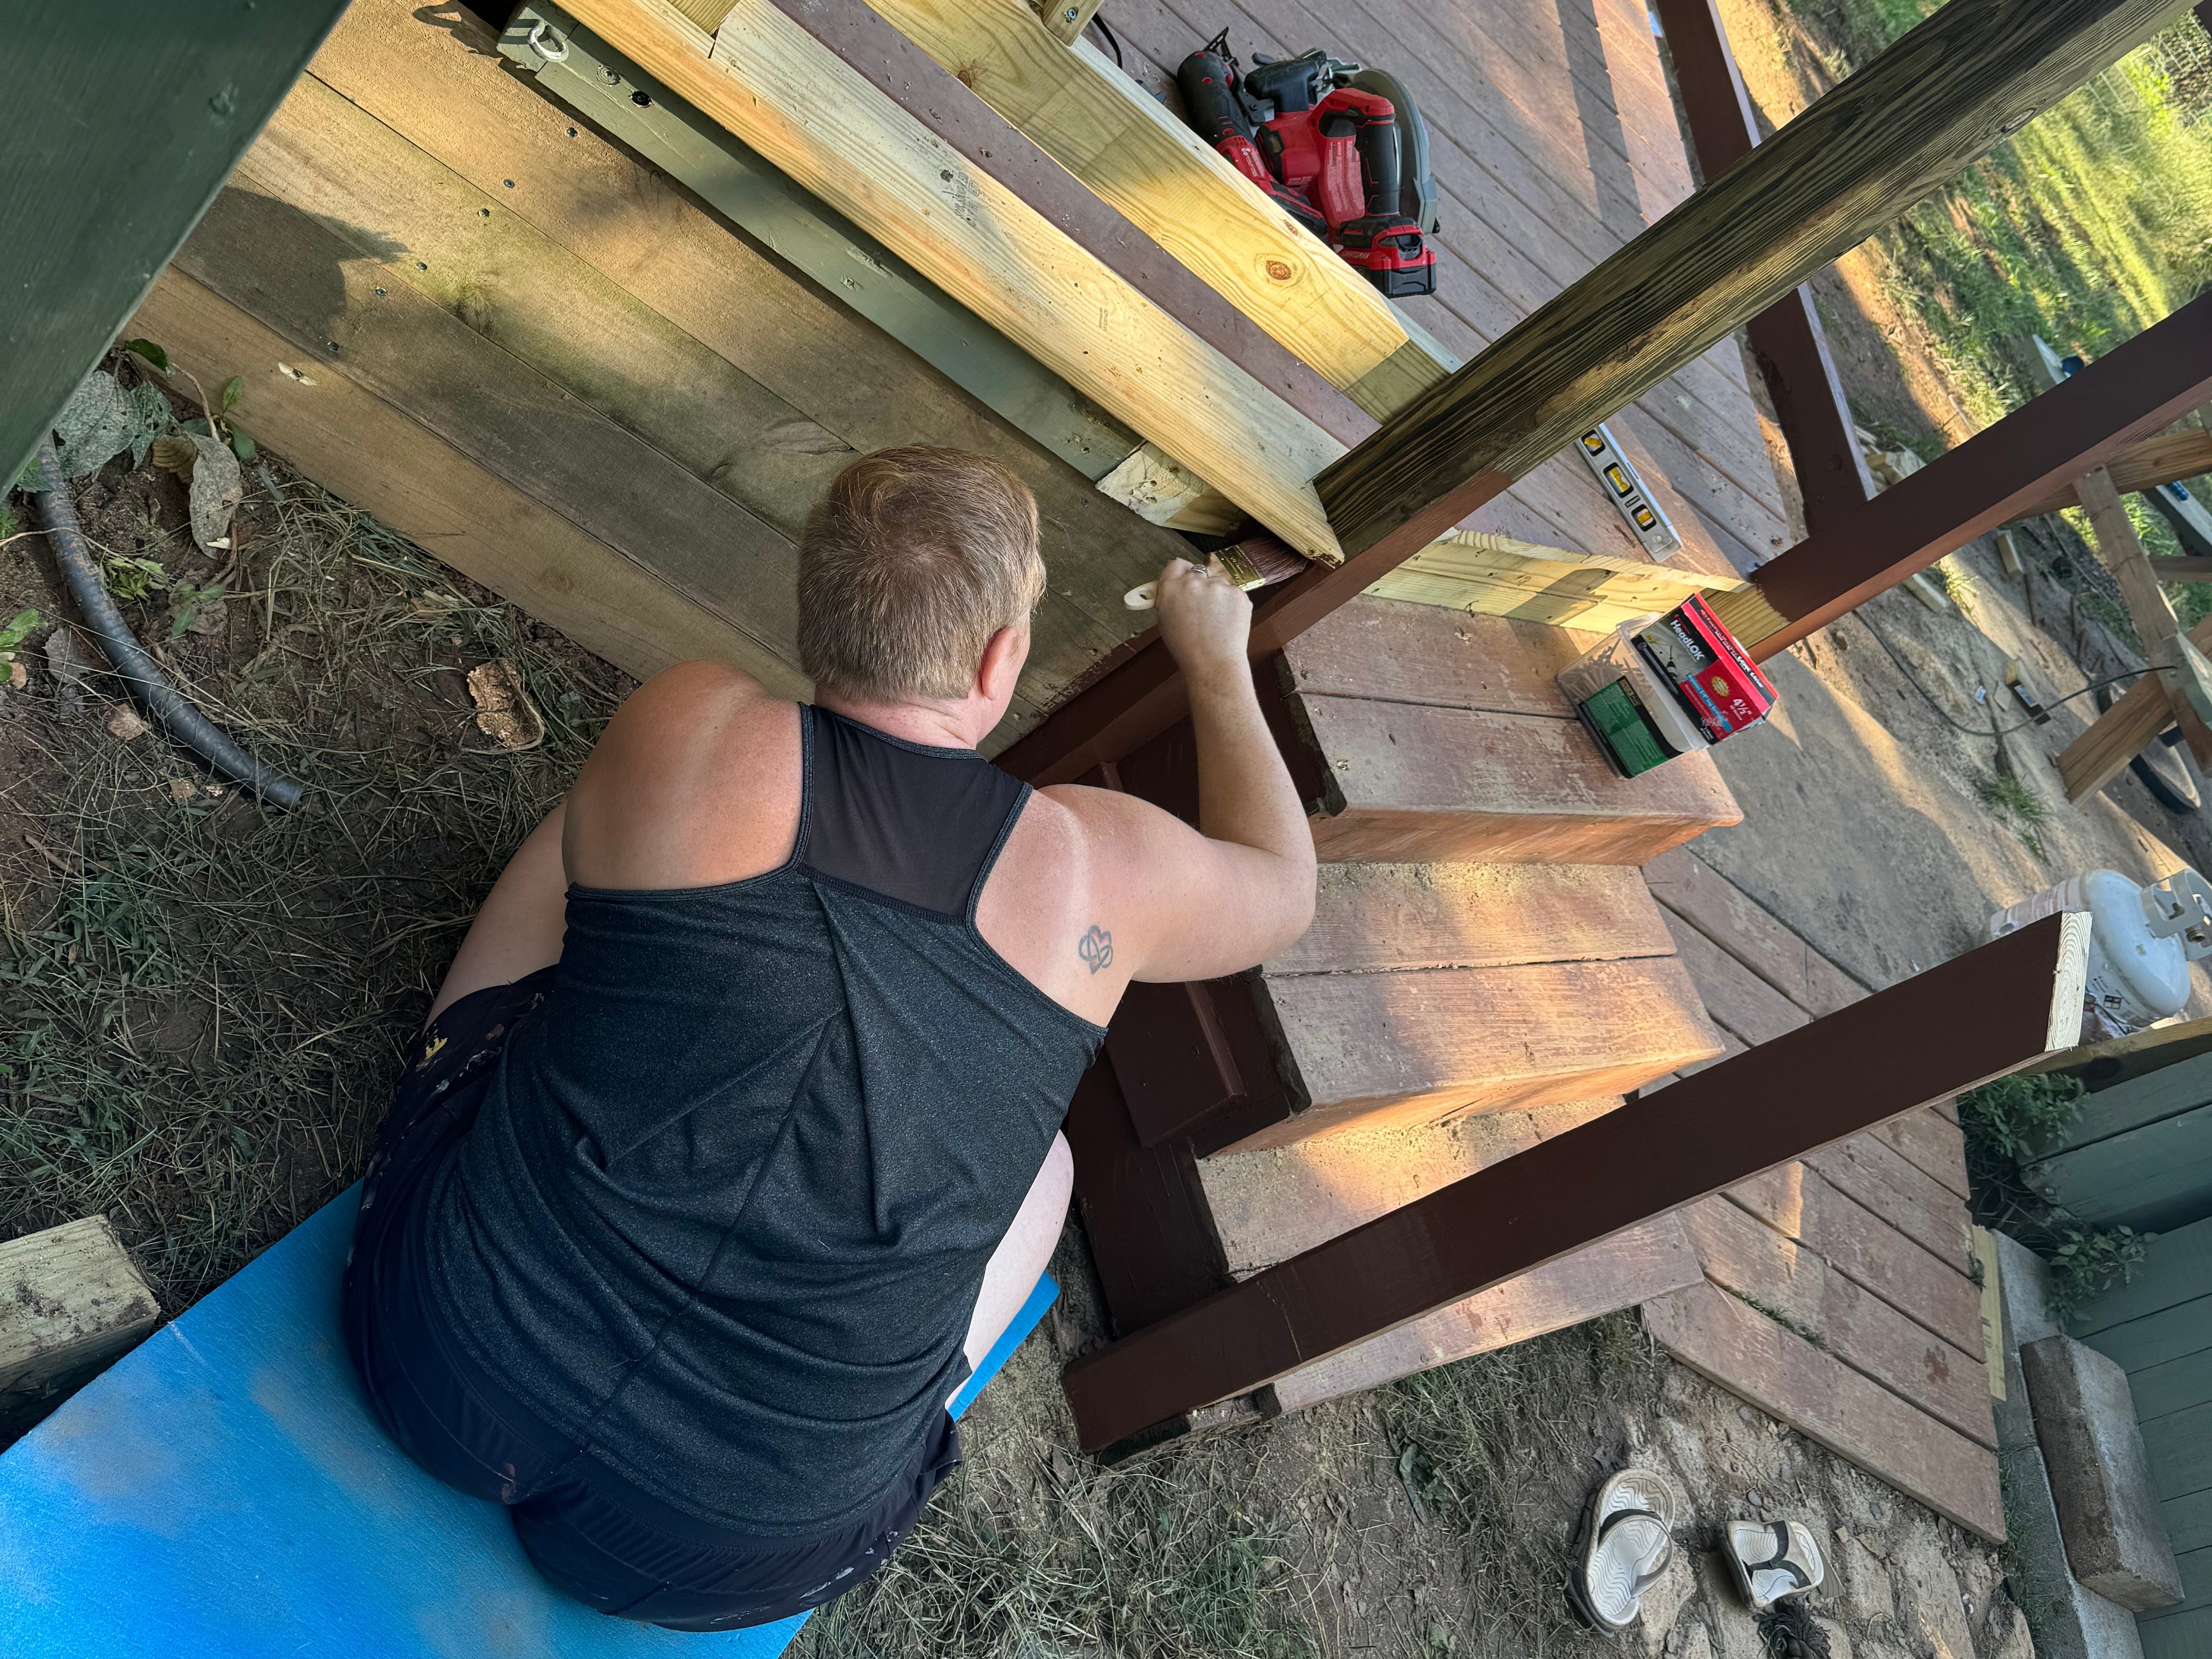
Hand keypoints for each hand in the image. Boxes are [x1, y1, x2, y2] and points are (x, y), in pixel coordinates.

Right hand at [1152, 558, 1251, 691]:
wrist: (1213, 664)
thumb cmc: (1186, 649)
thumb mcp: (1165, 622)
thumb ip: (1168, 599)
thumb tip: (1173, 589)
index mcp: (1171, 588)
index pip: (1175, 564)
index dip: (1180, 572)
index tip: (1184, 580)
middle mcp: (1194, 581)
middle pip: (1198, 572)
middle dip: (1199, 585)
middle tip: (1202, 606)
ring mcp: (1218, 586)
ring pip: (1217, 582)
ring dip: (1217, 594)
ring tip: (1216, 619)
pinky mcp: (1238, 593)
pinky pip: (1233, 593)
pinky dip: (1231, 604)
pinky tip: (1227, 622)